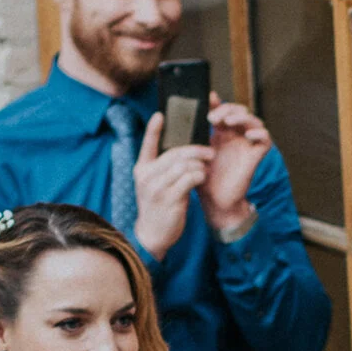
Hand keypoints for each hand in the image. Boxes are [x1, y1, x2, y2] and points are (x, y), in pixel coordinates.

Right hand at [130, 108, 207, 261]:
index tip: (160, 115)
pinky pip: (190, 179)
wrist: (153, 235)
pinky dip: (199, 176)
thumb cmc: (158, 207)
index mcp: (141, 169)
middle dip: (196, 150)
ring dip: (200, 164)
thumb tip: (184, 152)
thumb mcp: (154, 185)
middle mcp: (147, 176)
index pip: (147, 144)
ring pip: (184, 165)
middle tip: (210, 151)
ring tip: (207, 167)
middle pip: (175, 154)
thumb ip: (162, 169)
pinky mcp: (170, 199)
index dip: (153, 129)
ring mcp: (157, 188)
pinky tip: (203, 178)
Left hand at [199, 101, 270, 238]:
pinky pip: (265, 139)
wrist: (214, 200)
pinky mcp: (256, 156)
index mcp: (221, 133)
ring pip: (254, 120)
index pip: (223, 109)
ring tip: (227, 122)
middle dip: (227, 109)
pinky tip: (248, 135)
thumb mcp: (194, 152)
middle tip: (212, 118)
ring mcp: (247, 145)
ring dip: (241, 117)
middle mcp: (236, 137)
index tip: (206, 101)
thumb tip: (178, 115)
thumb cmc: (203, 178)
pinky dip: (260, 133)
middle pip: (239, 111)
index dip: (217, 103)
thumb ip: (192, 134)